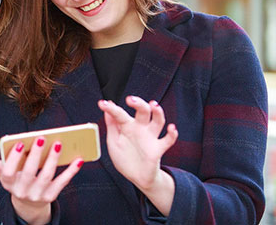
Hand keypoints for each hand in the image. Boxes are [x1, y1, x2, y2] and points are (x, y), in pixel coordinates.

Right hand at [0, 137, 82, 224]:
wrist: (28, 203)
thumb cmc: (16, 180)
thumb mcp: (4, 174)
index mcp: (8, 182)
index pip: (8, 172)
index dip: (14, 158)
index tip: (19, 143)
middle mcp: (22, 191)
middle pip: (29, 172)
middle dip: (35, 154)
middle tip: (41, 138)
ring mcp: (37, 195)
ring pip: (46, 176)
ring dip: (53, 159)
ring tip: (58, 143)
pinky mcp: (51, 196)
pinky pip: (62, 183)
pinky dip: (71, 171)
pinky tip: (78, 160)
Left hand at [98, 97, 176, 214]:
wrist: (136, 177)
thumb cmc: (124, 157)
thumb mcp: (113, 141)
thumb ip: (111, 126)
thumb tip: (107, 109)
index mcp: (126, 126)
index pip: (119, 114)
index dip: (111, 108)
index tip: (102, 104)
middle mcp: (140, 128)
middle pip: (143, 111)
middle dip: (138, 103)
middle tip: (130, 99)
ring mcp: (150, 137)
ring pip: (157, 121)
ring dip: (157, 112)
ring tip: (154, 105)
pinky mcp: (158, 149)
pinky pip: (168, 140)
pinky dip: (172, 134)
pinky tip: (172, 128)